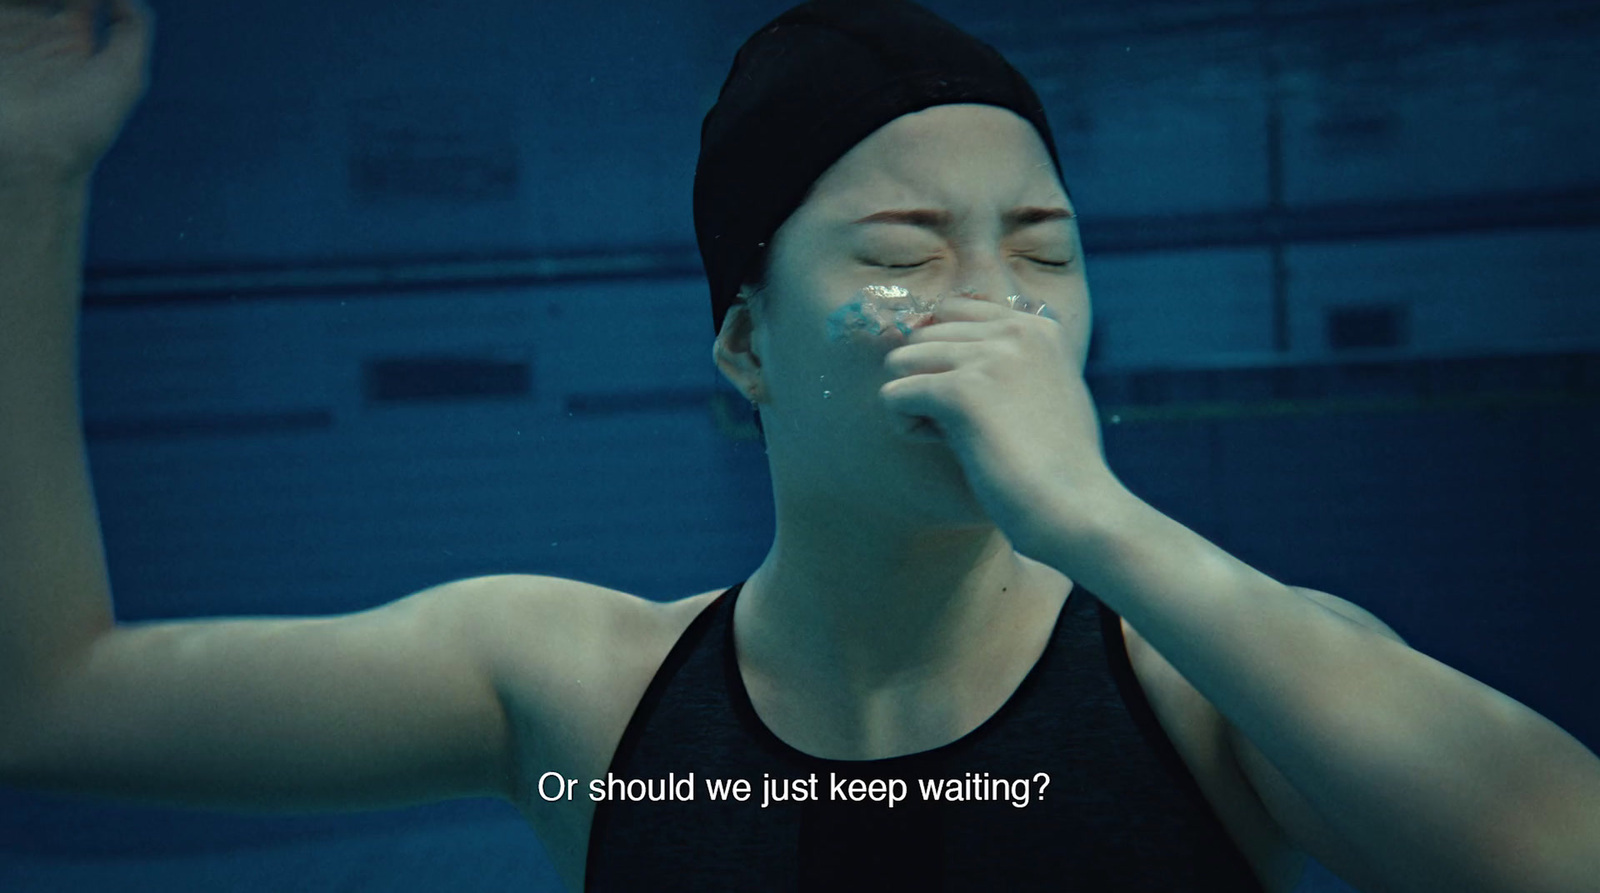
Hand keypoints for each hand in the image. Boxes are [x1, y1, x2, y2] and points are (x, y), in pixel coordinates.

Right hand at [0, 0, 153, 185]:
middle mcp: (37, 36)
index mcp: (73, 42)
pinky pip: (1, 9)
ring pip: (17, 0)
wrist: (31, 156)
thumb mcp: (124, 77)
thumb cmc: (82, 123)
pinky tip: (21, 6)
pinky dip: (10, 3)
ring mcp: (8, 39)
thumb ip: (132, 31)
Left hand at [878, 294, 1123, 556]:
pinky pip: (895, 394)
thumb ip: (1010, 362)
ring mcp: (989, 357)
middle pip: (923, 335)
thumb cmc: (1060, 465)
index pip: (953, 310)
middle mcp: (1015, 331)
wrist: (1077, 506)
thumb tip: (947, 352)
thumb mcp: (1048, 390)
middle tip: (955, 422)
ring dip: (912, 400)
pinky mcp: (963, 391)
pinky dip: (905, 424)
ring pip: (901, 360)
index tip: (967, 396)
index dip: (944, 354)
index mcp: (1037, 327)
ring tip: (946, 434)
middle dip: (926, 377)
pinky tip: (940, 445)